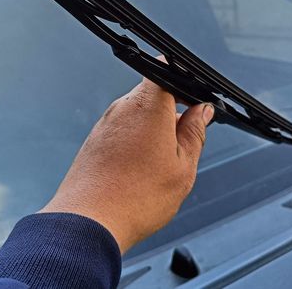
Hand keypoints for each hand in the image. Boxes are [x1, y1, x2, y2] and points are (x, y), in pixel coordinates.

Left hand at [40, 77, 214, 252]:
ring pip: (138, 115)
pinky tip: (139, 173)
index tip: (196, 106)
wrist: (89, 222)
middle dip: (171, 114)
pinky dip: (134, 145)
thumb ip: (195, 133)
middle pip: (153, 95)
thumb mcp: (183, 167)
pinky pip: (122, 132)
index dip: (186, 84)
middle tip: (182, 146)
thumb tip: (202, 112)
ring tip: (158, 167)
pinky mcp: (94, 140)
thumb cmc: (135, 198)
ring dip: (153, 132)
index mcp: (148, 105)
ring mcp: (105, 123)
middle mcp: (122, 107)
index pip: (167, 70)